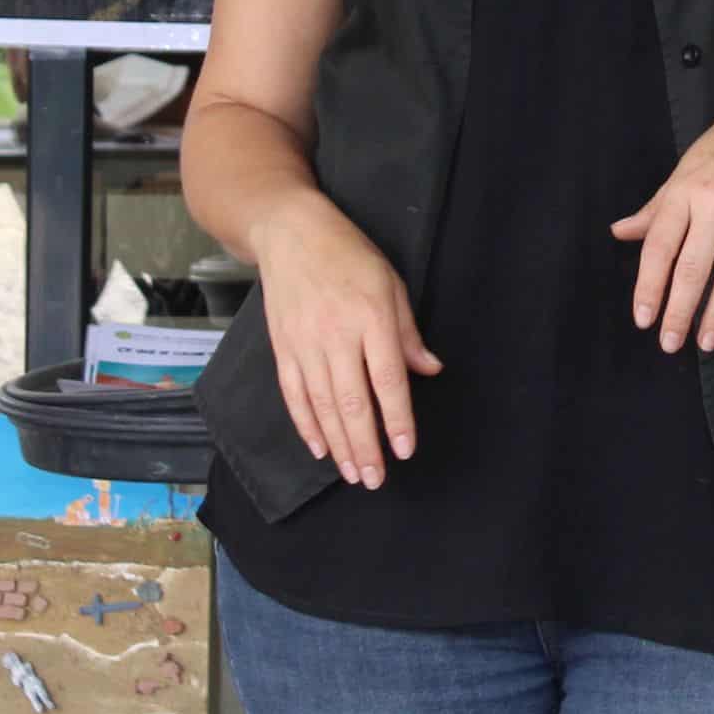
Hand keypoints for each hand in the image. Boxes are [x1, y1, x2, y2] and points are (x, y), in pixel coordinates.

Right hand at [248, 191, 440, 490]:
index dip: (397, 418)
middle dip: (365, 445)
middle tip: (375, 479)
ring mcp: (304, 344)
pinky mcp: (283, 348)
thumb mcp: (391, 283)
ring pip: (322, 406)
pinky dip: (306, 425)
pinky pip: (294, 395)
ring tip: (352, 473)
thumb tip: (430, 371)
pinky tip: (320, 449)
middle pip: (352, 402)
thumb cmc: (349, 255)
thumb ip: (408, 332)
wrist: (291, 234)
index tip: (404, 449)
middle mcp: (335, 334)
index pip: (387, 378)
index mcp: (370, 316)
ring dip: (339, 445)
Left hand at [611, 74, 713, 353]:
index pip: (660, 245)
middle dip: (680, 311)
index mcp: (685, 190)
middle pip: (694, 267)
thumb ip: (656, 207)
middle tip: (669, 343)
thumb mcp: (687, 167)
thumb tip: (621, 233)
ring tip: (705, 342)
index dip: (649, 285)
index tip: (643, 318)